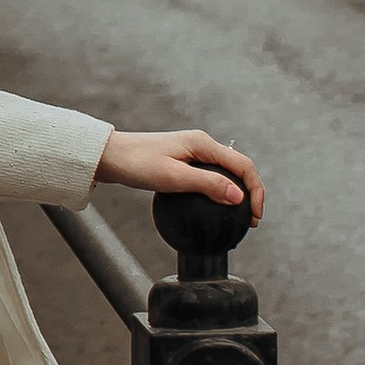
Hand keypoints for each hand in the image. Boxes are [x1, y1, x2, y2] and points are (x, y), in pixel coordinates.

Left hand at [95, 129, 262, 224]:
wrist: (108, 156)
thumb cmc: (137, 164)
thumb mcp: (173, 178)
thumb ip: (207, 185)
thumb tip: (238, 197)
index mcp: (203, 144)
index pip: (243, 165)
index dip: (256, 191)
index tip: (255, 216)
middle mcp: (201, 144)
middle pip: (238, 168)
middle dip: (251, 193)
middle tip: (251, 221)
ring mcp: (192, 152)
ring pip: (225, 172)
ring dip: (235, 193)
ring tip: (238, 218)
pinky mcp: (182, 161)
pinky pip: (208, 177)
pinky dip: (217, 192)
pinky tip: (212, 211)